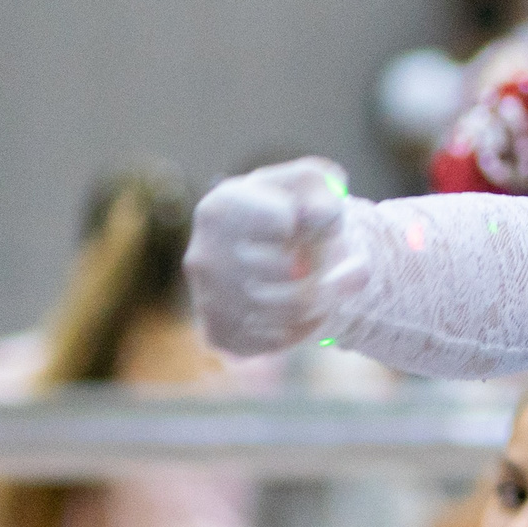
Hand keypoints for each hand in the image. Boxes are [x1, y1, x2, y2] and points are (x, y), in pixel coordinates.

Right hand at [187, 158, 364, 355]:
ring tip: (315, 285)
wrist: (267, 248)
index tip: (299, 221)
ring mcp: (208, 297)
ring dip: (317, 300)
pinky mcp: (219, 332)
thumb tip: (322, 217)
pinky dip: (298, 328)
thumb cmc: (292, 209)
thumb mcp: (311, 185)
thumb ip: (324, 190)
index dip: (307, 222)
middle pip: (290, 272)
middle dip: (320, 268)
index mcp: (220, 209)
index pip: (283, 221)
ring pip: (288, 311)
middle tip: (320, 261)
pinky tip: (294, 309)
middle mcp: (203, 255)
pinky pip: (274, 341)